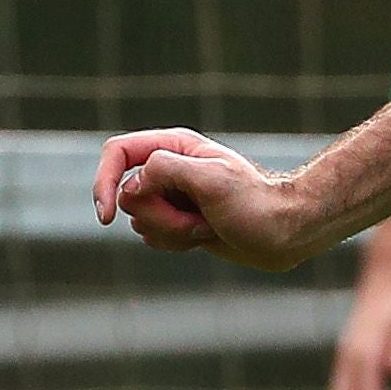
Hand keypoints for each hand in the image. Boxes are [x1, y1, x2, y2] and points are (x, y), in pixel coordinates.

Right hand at [92, 129, 313, 269]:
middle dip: (158, 216)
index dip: (103, 181)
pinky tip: (205, 237)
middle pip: (127, 195)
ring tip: (207, 227)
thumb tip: (131, 186)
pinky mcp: (179, 221)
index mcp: (174, 147)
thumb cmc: (256, 204)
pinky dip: (175, 242)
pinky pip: (153, 236)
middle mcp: (169, 168)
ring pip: (140, 219)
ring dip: (170, 232)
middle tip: (198, 218)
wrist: (286, 233)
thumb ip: (165, 170)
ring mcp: (173, 196)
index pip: (117, 153)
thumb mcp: (211, 180)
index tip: (107, 218)